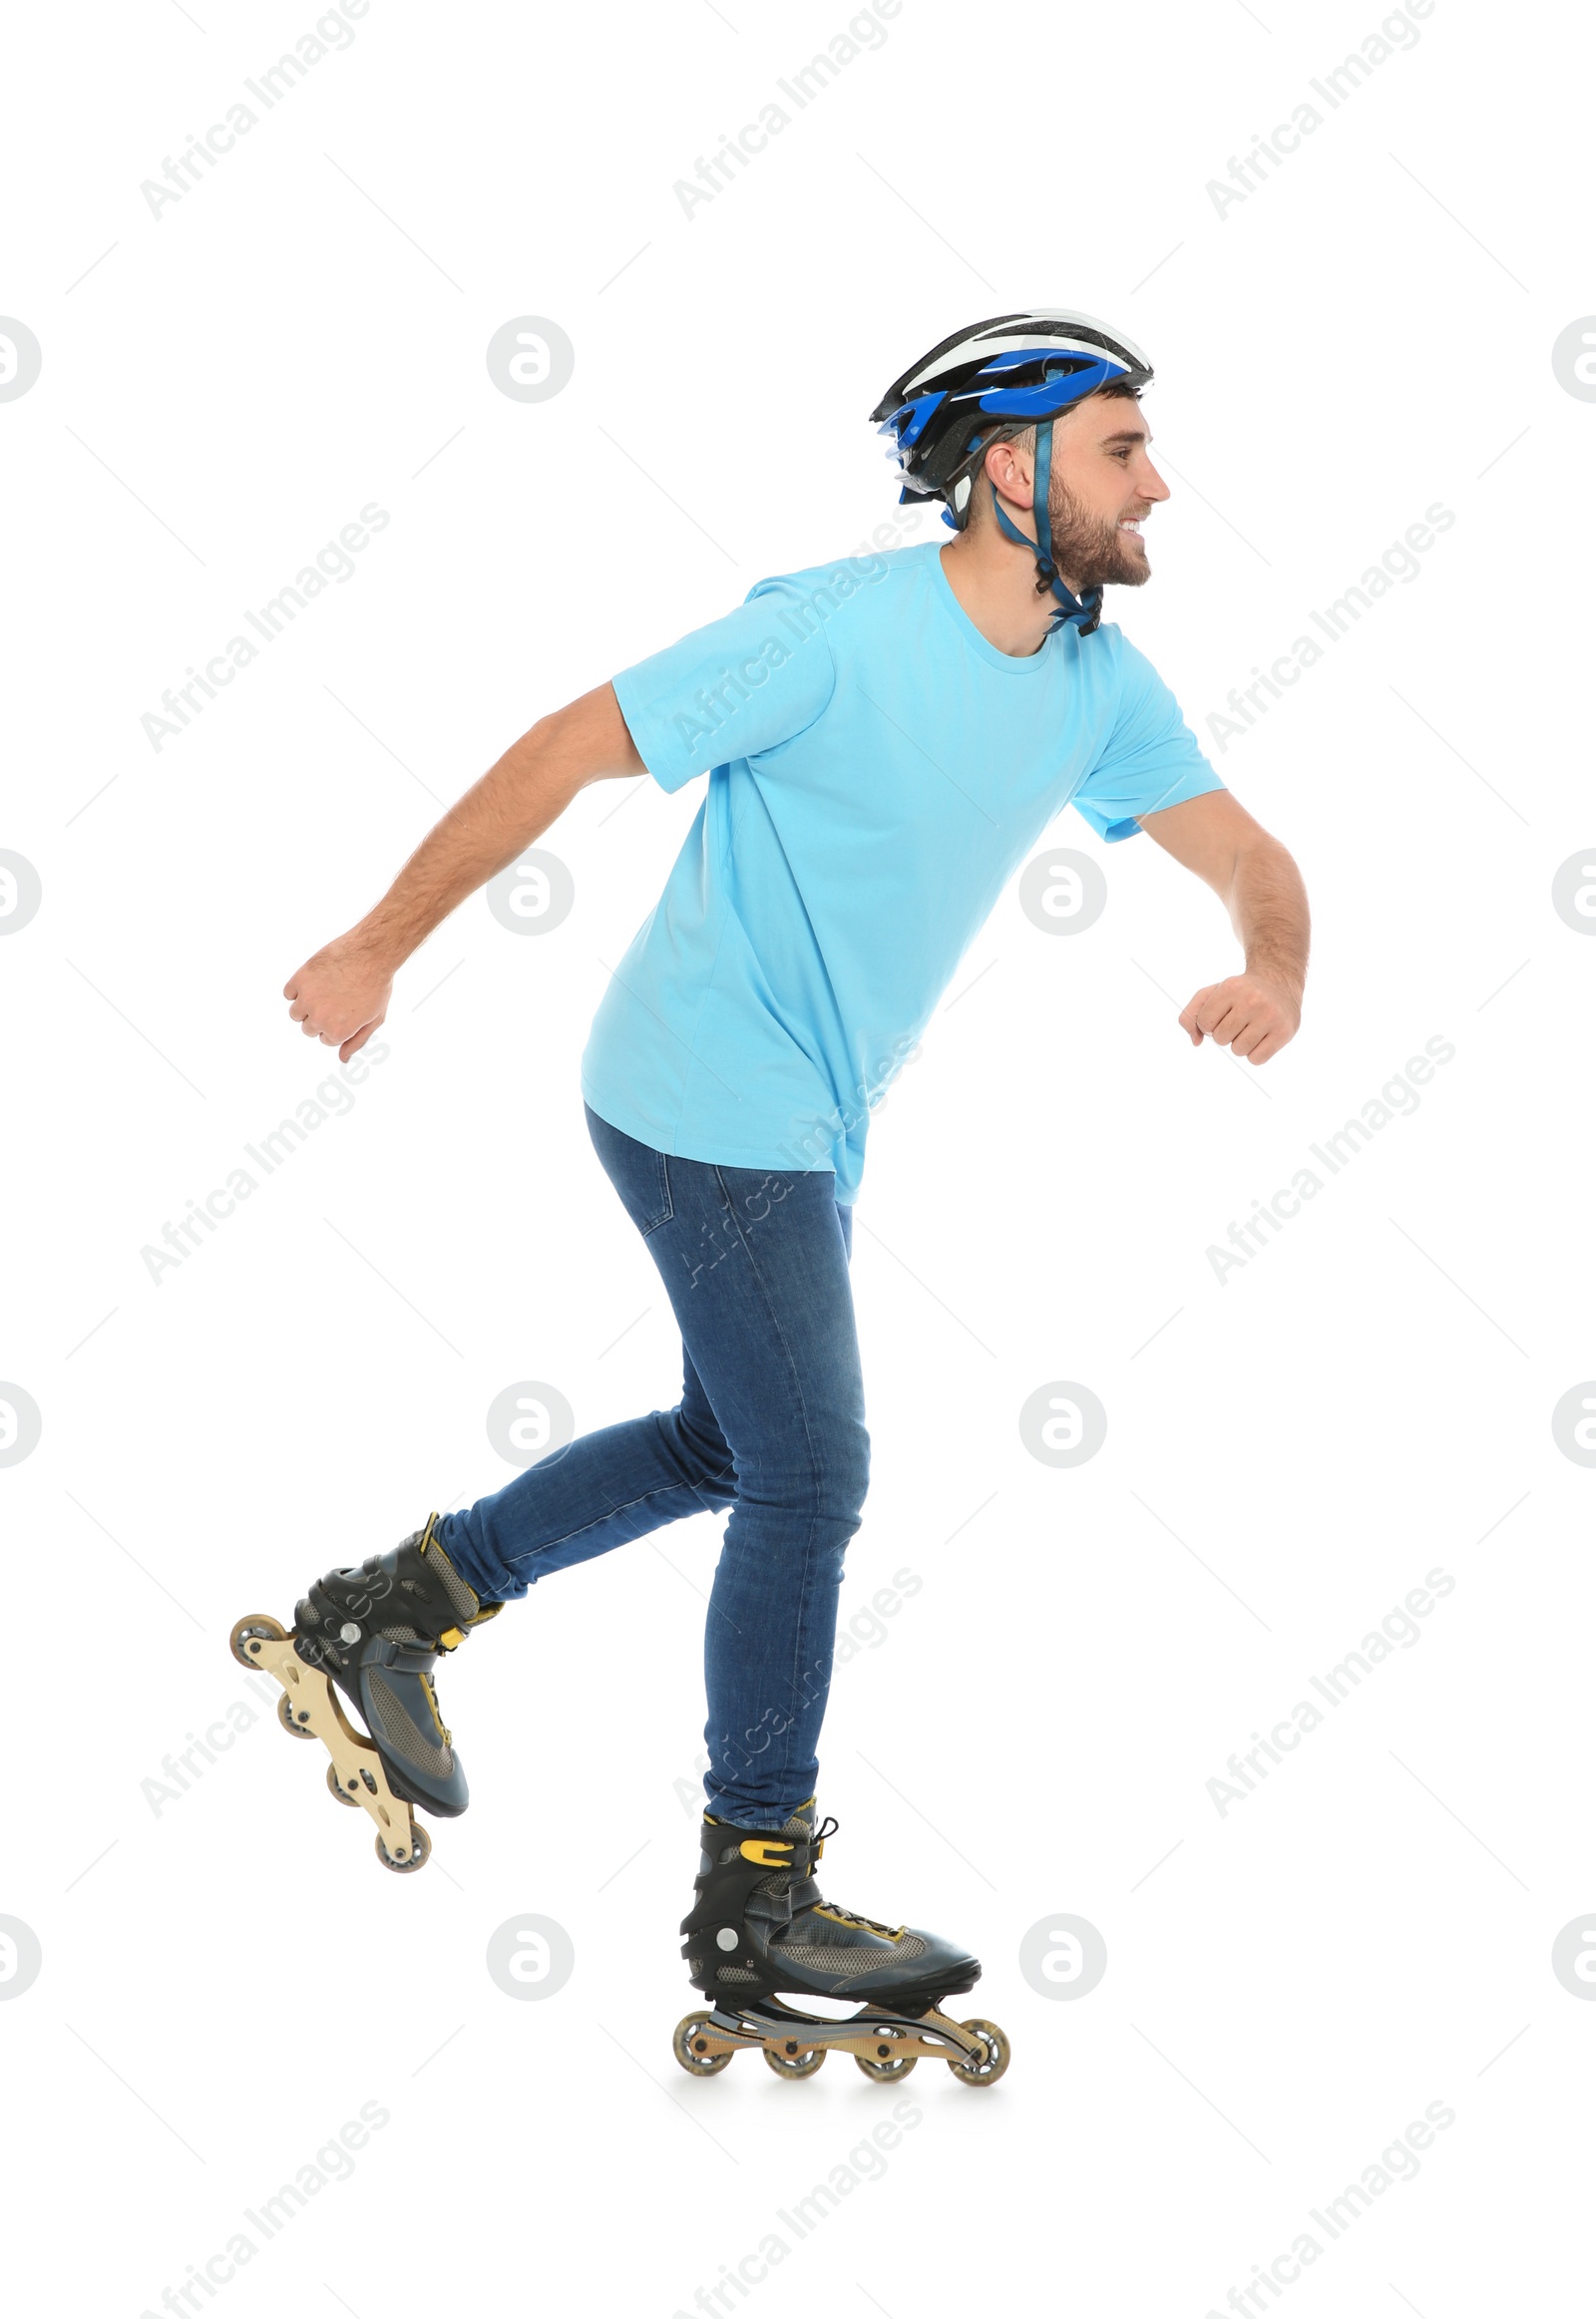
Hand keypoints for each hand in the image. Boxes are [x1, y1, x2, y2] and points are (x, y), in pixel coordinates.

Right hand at [283, 930, 392, 1061]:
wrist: (371, 953)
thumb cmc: (377, 986)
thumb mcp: (375, 1019)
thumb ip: (357, 1041)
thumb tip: (342, 1059)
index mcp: (338, 1032)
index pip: (326, 1039)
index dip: (338, 1023)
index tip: (347, 1009)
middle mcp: (319, 1020)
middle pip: (309, 1028)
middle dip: (321, 1017)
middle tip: (337, 999)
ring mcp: (307, 1000)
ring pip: (295, 1013)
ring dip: (306, 1005)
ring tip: (325, 991)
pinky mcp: (299, 980)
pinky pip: (288, 993)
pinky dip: (297, 989)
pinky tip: (314, 981)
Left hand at [1179, 973, 1299, 1064]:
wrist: (1278, 981)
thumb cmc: (1240, 992)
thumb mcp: (1212, 993)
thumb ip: (1191, 1014)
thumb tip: (1196, 1041)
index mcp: (1231, 988)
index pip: (1205, 1023)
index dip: (1210, 1024)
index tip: (1222, 1015)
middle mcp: (1252, 1000)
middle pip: (1221, 1039)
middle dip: (1225, 1034)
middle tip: (1239, 1021)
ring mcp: (1271, 1016)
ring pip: (1239, 1050)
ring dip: (1240, 1045)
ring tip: (1250, 1028)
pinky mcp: (1285, 1031)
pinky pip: (1256, 1060)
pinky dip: (1254, 1054)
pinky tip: (1262, 1038)